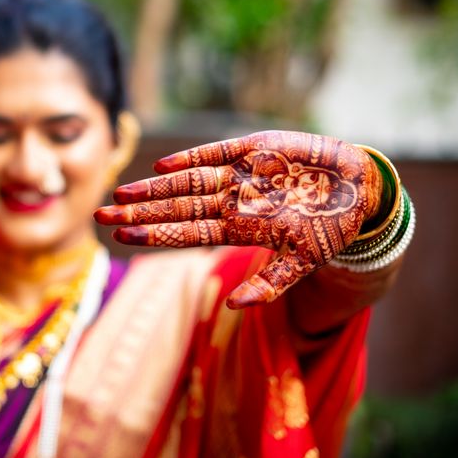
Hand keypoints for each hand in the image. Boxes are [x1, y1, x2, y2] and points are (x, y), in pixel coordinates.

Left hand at [94, 130, 381, 308]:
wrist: (359, 191)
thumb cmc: (326, 231)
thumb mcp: (301, 262)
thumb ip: (269, 284)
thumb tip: (235, 308)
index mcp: (236, 228)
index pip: (184, 233)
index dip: (152, 234)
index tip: (118, 235)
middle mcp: (230, 201)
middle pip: (175, 208)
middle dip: (138, 211)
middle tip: (98, 212)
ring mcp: (239, 175)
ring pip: (186, 181)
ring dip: (154, 187)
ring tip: (119, 190)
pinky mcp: (254, 148)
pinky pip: (216, 152)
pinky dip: (191, 156)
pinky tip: (161, 165)